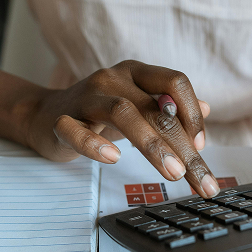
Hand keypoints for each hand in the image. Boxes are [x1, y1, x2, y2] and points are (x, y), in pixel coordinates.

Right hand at [23, 60, 219, 197]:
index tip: (201, 147)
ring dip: (152, 145)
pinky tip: (113, 159)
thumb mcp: (137, 107)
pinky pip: (76, 130)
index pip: (174, 82)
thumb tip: (207, 109)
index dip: (192, 113)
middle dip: (182, 146)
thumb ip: (169, 108)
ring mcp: (85, 97)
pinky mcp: (60, 120)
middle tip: (198, 178)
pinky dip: (95, 144)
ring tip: (172, 172)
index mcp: (135, 73)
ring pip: (123, 113)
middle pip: (155, 108)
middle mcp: (112, 79)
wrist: (44, 115)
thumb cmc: (97, 113)